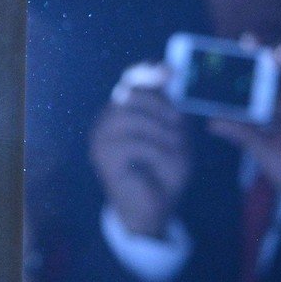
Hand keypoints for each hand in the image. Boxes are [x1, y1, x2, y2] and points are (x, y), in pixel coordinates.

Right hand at [89, 62, 190, 237]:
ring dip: (160, 131)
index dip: (147, 72)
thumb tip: (173, 76)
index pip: (130, 80)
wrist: (153, 210)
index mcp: (123, 111)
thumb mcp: (175, 134)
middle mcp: (107, 121)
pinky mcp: (103, 158)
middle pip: (130, 94)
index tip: (169, 72)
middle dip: (160, 106)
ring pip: (130, 117)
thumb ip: (171, 108)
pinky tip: (165, 162)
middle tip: (179, 123)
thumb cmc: (164, 171)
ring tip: (176, 148)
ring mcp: (101, 139)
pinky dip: (157, 152)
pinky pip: (134, 144)